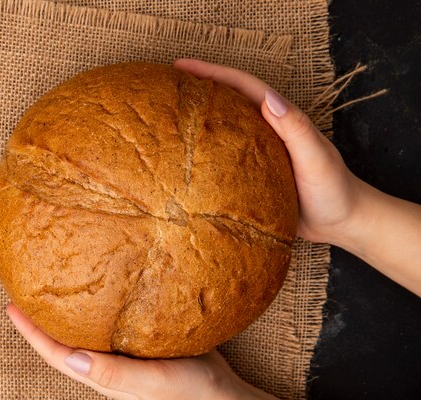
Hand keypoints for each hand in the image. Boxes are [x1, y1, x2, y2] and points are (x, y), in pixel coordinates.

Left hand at [7, 304, 306, 399]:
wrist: (223, 394)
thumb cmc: (190, 393)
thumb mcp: (152, 383)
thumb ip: (115, 372)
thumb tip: (73, 358)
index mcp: (103, 375)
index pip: (57, 354)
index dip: (32, 333)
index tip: (11, 307)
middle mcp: (108, 363)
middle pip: (65, 340)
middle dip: (43, 318)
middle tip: (27, 287)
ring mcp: (124, 353)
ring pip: (86, 329)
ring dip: (68, 309)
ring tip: (56, 280)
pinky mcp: (142, 339)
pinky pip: (112, 321)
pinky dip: (100, 304)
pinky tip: (105, 284)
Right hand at [173, 59, 362, 245]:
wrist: (341, 223)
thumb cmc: (334, 189)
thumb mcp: (318, 158)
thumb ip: (296, 129)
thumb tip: (269, 99)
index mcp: (279, 119)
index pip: (242, 87)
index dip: (212, 73)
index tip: (182, 67)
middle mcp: (264, 131)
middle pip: (227, 101)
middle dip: (199, 88)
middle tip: (167, 85)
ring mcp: (256, 153)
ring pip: (222, 129)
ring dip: (198, 118)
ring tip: (168, 115)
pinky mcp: (251, 176)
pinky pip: (222, 159)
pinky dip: (203, 153)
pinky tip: (184, 161)